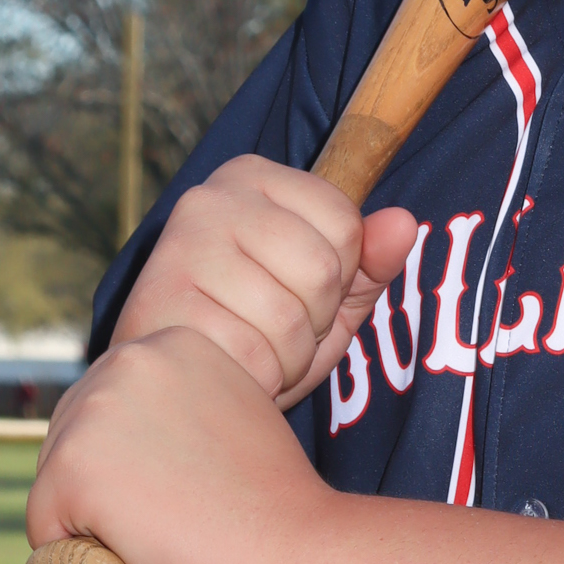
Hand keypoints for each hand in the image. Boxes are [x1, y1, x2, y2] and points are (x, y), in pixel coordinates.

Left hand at [29, 326, 336, 563]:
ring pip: (56, 484)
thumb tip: (143, 438)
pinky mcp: (71, 468)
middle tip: (172, 523)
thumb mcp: (234, 418)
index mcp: (172, 342)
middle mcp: (127, 360)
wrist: (298, 551)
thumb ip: (186, 408)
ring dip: (93, 521)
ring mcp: (95, 412)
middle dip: (103, 489)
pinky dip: (75, 557)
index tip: (184, 491)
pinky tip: (137, 558)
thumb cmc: (277, 504)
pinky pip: (45, 527)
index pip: (108, 408)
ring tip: (162, 537)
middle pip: (72, 440)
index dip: (133, 463)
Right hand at [115, 154, 418, 405]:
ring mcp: (180, 247)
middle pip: (322, 268)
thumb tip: (403, 223)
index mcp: (253, 178)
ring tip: (253, 350)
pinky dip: (257, 378)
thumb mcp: (324, 295)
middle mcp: (210, 198)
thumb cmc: (251, 330)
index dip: (340, 275)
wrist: (169, 385)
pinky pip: (253, 354)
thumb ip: (368, 262)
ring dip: (288, 357)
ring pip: (290, 318)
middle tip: (273, 329)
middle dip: (314, 321)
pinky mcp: (160, 303)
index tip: (297, 288)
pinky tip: (228, 369)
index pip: (344, 222)